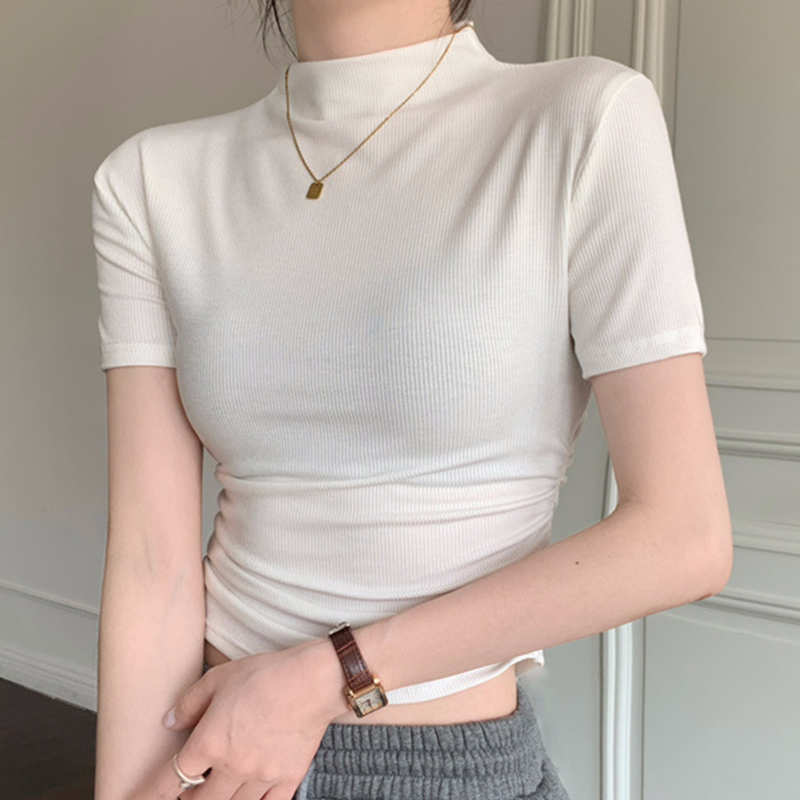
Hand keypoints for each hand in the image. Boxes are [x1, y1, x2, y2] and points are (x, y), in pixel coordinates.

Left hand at [150, 639, 350, 799]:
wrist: (313, 681)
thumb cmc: (268, 674)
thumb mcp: (220, 677)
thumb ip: (190, 702)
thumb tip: (169, 721)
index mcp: (211, 742)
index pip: (169, 780)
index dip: (147, 795)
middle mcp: (232, 767)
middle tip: (188, 793)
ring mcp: (261, 777)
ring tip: (216, 793)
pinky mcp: (287, 779)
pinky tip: (251, 797)